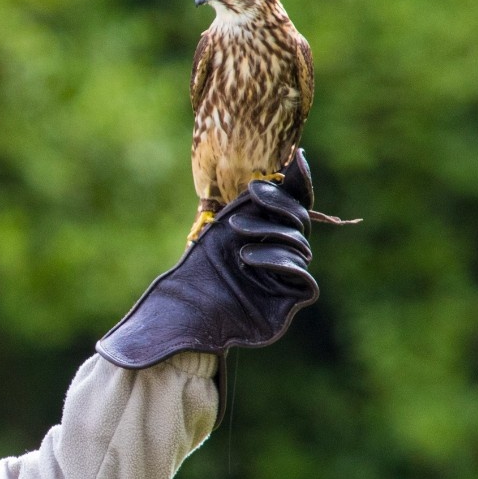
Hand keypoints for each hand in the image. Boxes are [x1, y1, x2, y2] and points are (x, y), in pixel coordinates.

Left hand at [96, 149, 318, 370]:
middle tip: (246, 203)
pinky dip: (279, 262)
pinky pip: (302, 278)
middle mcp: (277, 257)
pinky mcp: (286, 305)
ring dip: (271, 234)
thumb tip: (292, 156)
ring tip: (236, 239)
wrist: (175, 322)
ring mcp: (284, 283)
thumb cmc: (190, 278)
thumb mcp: (219, 231)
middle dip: (277, 208)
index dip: (299, 183)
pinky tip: (247, 259)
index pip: (295, 204)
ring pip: (299, 247)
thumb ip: (252, 201)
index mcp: (263, 236)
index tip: (295, 157)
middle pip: (299, 223)